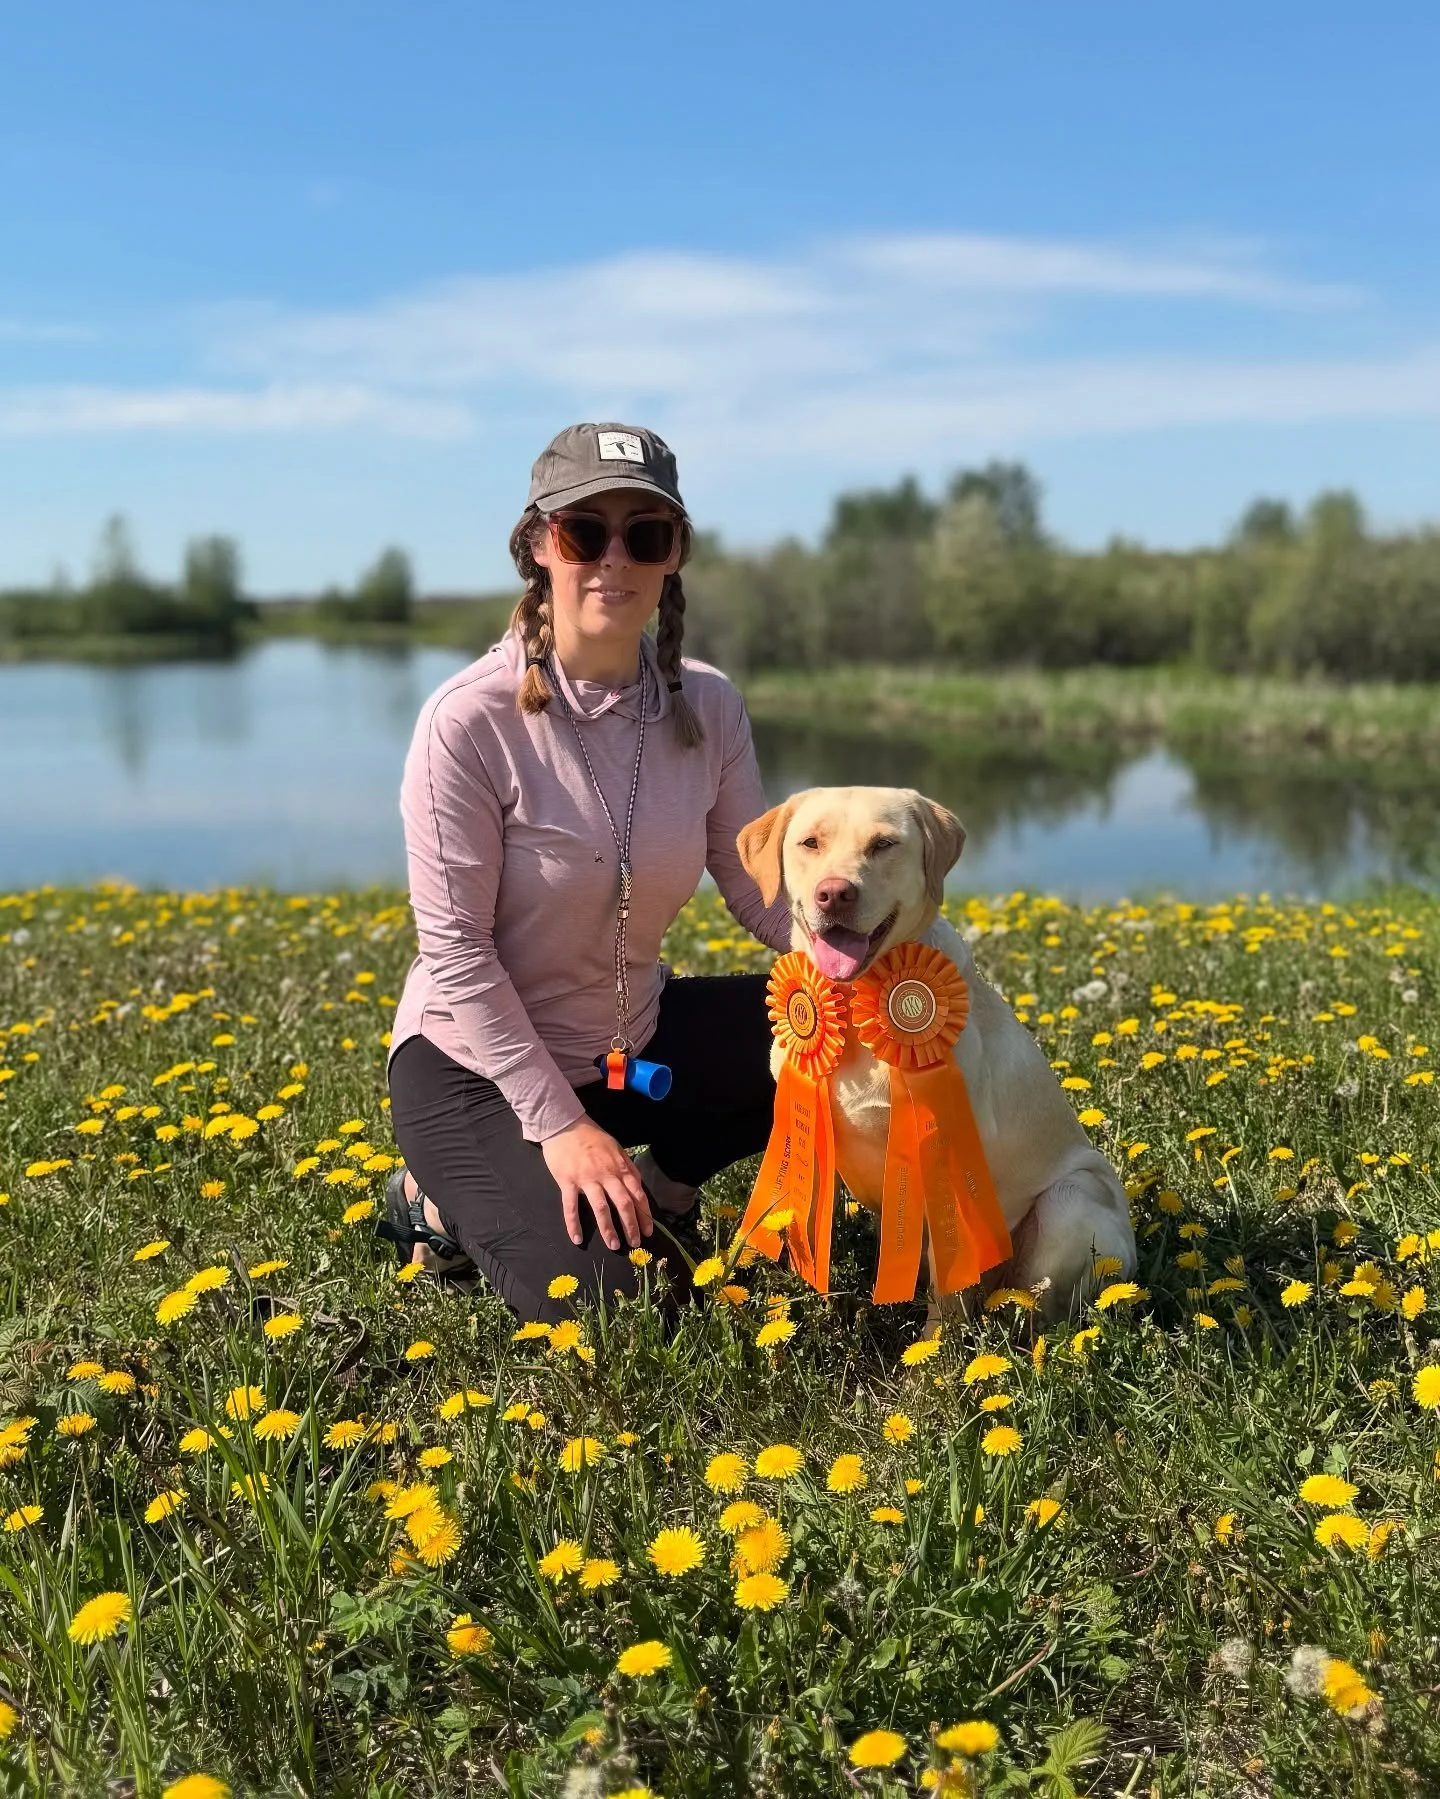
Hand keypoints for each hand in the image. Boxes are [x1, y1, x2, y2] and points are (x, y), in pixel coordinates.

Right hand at [542, 1118, 652, 1251]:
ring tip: (613, 1245)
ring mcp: (586, 1179)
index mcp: (620, 1167)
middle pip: (623, 1204)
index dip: (644, 1214)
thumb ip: (627, 1167)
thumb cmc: (591, 1137)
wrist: (565, 1125)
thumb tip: (638, 1185)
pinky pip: (570, 1206)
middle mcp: (606, 1175)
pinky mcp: (567, 1181)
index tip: (648, 1231)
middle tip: (635, 1243)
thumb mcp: (616, 1148)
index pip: (637, 1194)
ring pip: (600, 1208)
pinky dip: (573, 1223)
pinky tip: (577, 1238)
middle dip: (631, 1225)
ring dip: (608, 1229)